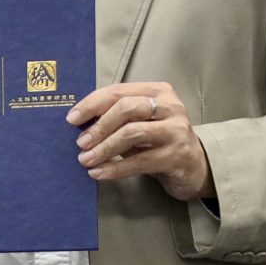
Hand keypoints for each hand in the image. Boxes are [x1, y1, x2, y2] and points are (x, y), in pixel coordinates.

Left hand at [69, 82, 214, 203]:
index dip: (92, 104)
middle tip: (80, 143)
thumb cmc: (159, 141)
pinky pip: (140, 161)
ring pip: (132, 133)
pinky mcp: (177, 155)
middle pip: (126, 108)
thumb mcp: (140, 123)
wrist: (193, 166)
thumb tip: (79, 124)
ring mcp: (176, 130)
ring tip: (86, 160)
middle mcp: (170, 106)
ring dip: (104, 148)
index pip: (119, 91)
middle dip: (99, 126)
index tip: (72, 119)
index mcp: (158, 91)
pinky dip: (115, 168)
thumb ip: (117, 118)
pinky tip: (99, 173)